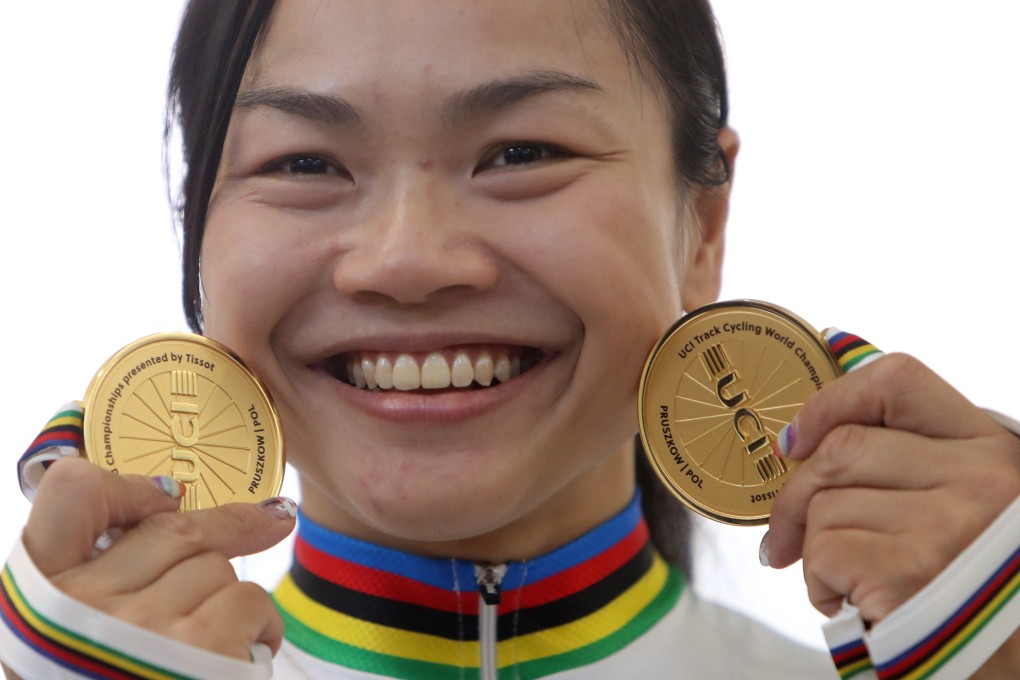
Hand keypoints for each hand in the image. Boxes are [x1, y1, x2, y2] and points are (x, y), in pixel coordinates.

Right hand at [21, 457, 295, 659]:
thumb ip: (98, 585)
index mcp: (37, 601)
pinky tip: (244, 657)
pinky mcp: (200, 650)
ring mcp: (141, 627)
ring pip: (217, 567)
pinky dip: (261, 625)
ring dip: (234, 596)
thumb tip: (168, 504)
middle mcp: (82, 607)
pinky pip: (250, 599)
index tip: (166, 495)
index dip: (123, 483)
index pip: (68, 496)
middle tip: (270, 517)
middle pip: (172, 531)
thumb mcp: (73, 644)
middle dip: (226, 526)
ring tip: (220, 644)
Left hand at [764, 352, 1019, 622]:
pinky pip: (822, 550)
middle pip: (842, 447)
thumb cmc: (966, 586)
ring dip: (812, 548)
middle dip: (796, 494)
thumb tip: (802, 436)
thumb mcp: (961, 504)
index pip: (897, 381)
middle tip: (785, 534)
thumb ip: (907, 459)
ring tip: (846, 579)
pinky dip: (817, 582)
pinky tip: (850, 602)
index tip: (796, 440)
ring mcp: (950, 525)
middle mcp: (983, 480)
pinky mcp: (911, 572)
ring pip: (825, 503)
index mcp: (992, 449)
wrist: (995, 666)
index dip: (831, 401)